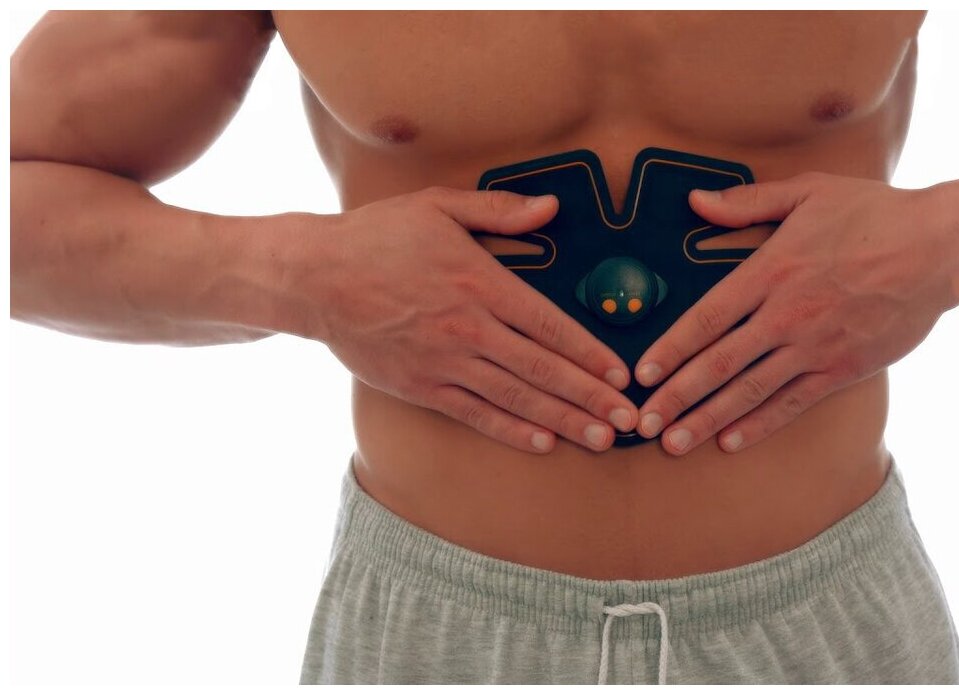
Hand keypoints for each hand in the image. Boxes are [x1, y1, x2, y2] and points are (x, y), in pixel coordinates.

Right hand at [303, 186, 638, 453]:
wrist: (314, 278)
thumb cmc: (377, 237)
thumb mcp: (438, 206)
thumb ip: (499, 210)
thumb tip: (551, 207)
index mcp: (481, 283)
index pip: (550, 325)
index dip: (591, 353)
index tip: (622, 374)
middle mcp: (469, 328)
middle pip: (543, 370)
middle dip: (592, 397)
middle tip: (631, 420)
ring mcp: (445, 362)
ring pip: (517, 399)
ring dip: (564, 421)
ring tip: (602, 439)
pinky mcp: (422, 386)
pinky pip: (475, 414)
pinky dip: (511, 430)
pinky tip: (543, 442)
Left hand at [632, 172, 958, 454]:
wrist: (941, 248)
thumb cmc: (874, 214)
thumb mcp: (809, 190)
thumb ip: (749, 201)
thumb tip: (696, 201)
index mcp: (771, 271)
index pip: (706, 318)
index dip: (671, 348)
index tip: (641, 374)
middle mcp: (787, 315)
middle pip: (718, 363)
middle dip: (676, 397)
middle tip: (642, 422)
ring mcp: (815, 347)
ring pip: (749, 391)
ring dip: (707, 420)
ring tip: (673, 443)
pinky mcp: (843, 369)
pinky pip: (793, 403)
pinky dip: (760, 424)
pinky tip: (731, 442)